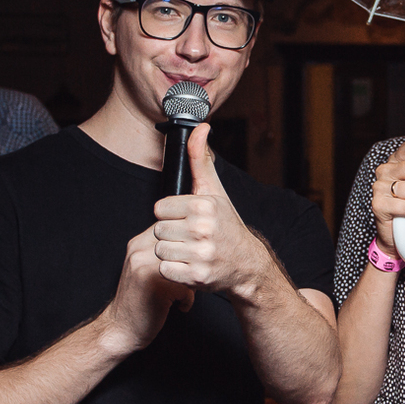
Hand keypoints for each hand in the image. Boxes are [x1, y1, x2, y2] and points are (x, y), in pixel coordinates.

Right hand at [103, 224, 196, 354]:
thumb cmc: (141, 301)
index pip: (174, 229)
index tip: (187, 267)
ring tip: (184, 292)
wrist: (121, 329)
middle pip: (183, 245)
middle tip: (189, 281)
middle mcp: (139, 249)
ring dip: (191, 280)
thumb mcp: (147, 270)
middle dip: (192, 263)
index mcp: (139, 243)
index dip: (187, 248)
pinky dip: (187, 299)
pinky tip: (179, 305)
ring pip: (187, 263)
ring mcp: (144, 265)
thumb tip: (197, 243)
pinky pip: (186, 283)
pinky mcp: (152, 284)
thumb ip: (164, 254)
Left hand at [152, 124, 274, 297]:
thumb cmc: (226, 226)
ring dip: (171, 253)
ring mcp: (200, 254)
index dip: (170, 215)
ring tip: (189, 250)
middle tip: (189, 237)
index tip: (186, 219)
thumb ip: (201, 159)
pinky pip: (165, 270)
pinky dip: (173, 271)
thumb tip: (200, 127)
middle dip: (170, 234)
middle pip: (158, 230)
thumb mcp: (215, 191)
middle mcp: (202, 229)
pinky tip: (188, 265)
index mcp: (203, 205)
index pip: (159, 208)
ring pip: (160, 250)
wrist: (246, 264)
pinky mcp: (196, 276)